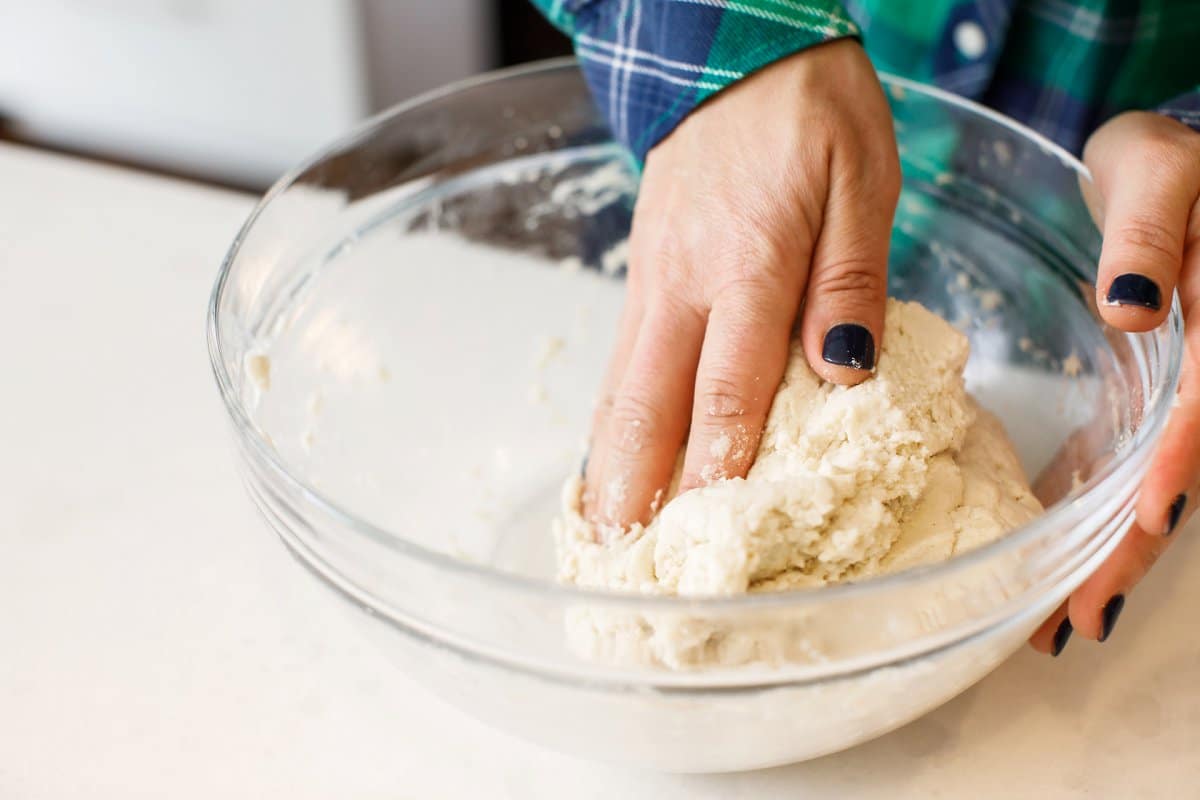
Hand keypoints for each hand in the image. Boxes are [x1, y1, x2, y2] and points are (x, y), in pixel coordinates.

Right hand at [582, 40, 899, 529]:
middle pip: (648, 406)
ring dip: (611, 467)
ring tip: (606, 537)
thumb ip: (849, 280)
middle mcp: (682, 284)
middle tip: (628, 567)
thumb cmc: (811, 110)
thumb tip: (841, 375)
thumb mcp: (862, 181)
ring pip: (621, 389)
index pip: (727, 390)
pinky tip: (615, 459)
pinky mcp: (645, 275)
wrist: (733, 50)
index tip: (711, 542)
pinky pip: (623, 363)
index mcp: (746, 263)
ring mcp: (653, 281)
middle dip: (636, 492)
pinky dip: (613, 421)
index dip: (718, 471)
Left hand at [1030, 112, 1199, 654]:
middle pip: (1181, 474)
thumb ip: (1149, 233)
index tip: (1146, 522)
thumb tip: (1130, 307)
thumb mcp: (1159, 174)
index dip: (1177, 468)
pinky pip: (1122, 469)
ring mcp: (1178, 399)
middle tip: (1077, 620)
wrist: (1171, 173)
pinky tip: (1054, 559)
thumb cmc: (1172, 165)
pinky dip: (1091, 516)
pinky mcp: (1144, 403)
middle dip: (1133, 550)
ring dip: (1111, 553)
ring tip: (1059, 620)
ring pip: (1152, 486)